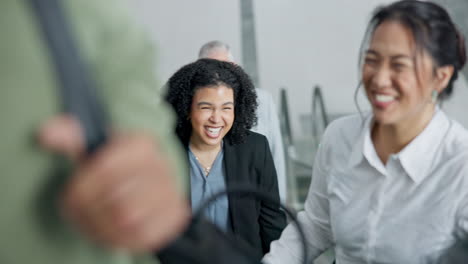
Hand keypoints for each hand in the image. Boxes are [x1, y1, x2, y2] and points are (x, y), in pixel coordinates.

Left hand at [38, 115, 188, 252]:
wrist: (152, 176)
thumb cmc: (117, 163)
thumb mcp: (95, 146)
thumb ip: (71, 137)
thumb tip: (45, 133)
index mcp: (141, 144)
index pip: (105, 170)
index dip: (80, 188)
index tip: (70, 194)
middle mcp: (162, 167)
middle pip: (116, 201)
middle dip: (90, 212)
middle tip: (77, 213)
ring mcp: (172, 193)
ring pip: (129, 221)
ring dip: (101, 227)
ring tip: (90, 222)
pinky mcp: (175, 215)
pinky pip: (143, 237)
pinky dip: (119, 238)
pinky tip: (108, 230)